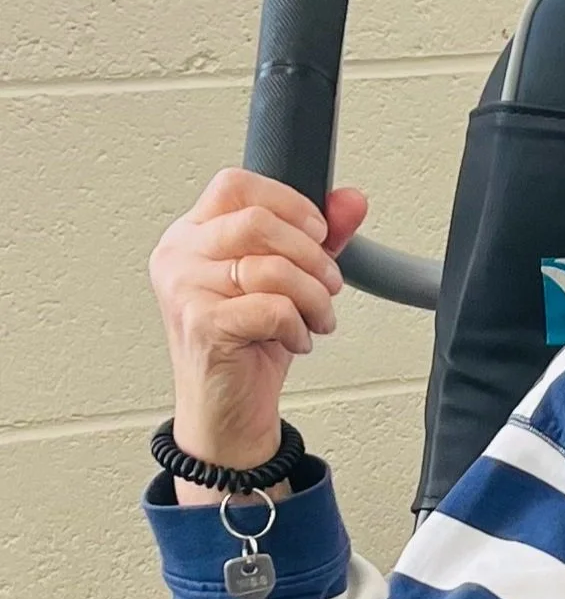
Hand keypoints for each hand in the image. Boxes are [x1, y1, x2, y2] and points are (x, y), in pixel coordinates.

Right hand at [149, 169, 367, 468]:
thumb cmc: (248, 345)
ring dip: (314, 297)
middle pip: (259, 221)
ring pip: (272, 267)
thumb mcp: (286, 282)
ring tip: (318, 318)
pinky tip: (296, 340)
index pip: (236, 185)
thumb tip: (352, 201)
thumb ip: (317, 239)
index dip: (288, 202)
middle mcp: (179, 255)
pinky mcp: (202, 325)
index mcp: (192, 234)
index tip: (318, 233)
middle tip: (330, 285)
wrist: (227, 413)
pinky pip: (273, 308)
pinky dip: (298, 326)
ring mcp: (184, 289)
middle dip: (312, 256)